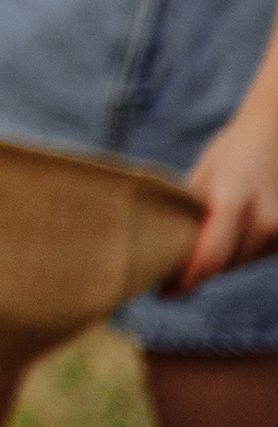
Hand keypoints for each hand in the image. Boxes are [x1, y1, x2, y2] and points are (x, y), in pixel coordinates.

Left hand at [178, 96, 277, 293]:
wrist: (277, 133)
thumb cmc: (232, 151)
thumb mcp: (203, 176)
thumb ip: (191, 214)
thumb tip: (166, 251)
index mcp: (234, 202)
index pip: (210, 257)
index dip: (185, 281)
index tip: (161, 293)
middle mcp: (266, 220)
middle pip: (225, 264)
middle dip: (198, 269)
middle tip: (170, 268)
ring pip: (243, 262)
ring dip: (222, 259)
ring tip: (202, 240)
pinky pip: (259, 254)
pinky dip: (242, 250)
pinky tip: (232, 232)